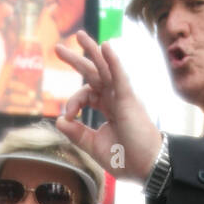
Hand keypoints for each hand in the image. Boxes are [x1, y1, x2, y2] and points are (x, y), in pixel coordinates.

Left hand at [55, 31, 162, 180]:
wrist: (145, 167)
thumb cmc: (125, 157)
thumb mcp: (94, 145)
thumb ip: (76, 133)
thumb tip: (59, 120)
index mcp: (108, 106)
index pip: (86, 94)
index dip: (72, 103)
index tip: (68, 117)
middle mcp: (115, 97)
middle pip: (93, 73)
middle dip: (76, 60)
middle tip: (57, 48)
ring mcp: (122, 97)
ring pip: (105, 68)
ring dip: (92, 51)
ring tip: (79, 36)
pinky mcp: (128, 100)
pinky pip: (119, 76)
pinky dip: (113, 61)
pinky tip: (106, 47)